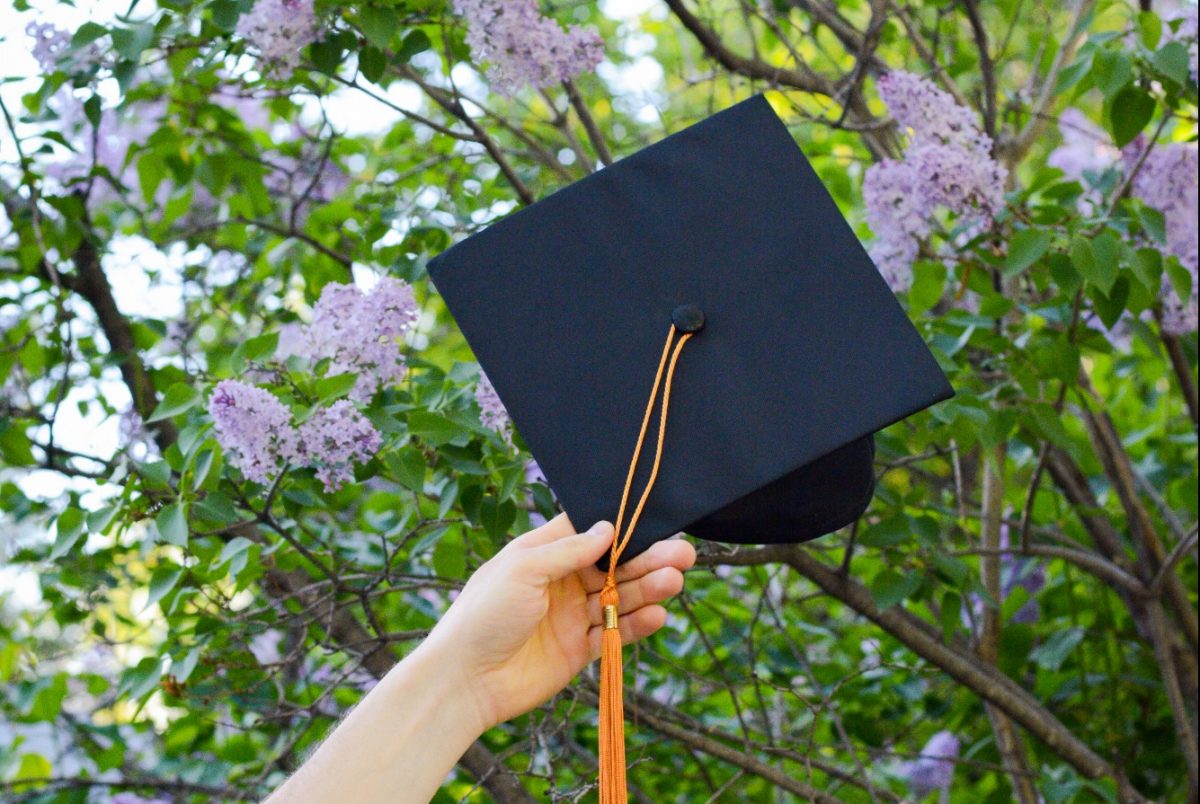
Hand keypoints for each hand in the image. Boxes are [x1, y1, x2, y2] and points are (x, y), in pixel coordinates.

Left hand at [421, 514, 695, 730]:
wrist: (464, 681)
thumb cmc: (483, 615)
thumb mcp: (523, 569)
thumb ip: (568, 550)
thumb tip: (608, 528)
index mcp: (541, 555)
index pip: (588, 533)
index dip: (620, 528)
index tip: (653, 521)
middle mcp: (559, 582)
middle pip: (612, 566)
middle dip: (647, 559)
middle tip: (682, 554)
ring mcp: (570, 616)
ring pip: (618, 597)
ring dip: (648, 589)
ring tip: (674, 581)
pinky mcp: (577, 650)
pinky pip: (614, 632)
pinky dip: (637, 623)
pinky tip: (658, 614)